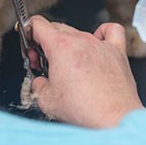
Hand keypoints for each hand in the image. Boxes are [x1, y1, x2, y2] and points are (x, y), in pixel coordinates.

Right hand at [28, 16, 143, 127]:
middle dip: (45, 43)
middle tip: (45, 64)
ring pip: (78, 31)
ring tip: (68, 64)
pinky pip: (111, 31)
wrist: (115, 120)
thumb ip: (37, 84)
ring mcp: (100, 45)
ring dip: (68, 43)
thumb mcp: (46, 100)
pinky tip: (97, 44)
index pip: (37, 24)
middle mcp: (81, 41)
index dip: (28, 33)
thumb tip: (41, 82)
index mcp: (60, 47)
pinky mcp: (117, 53)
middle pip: (55, 27)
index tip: (30, 46)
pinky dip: (102, 33)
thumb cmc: (86, 110)